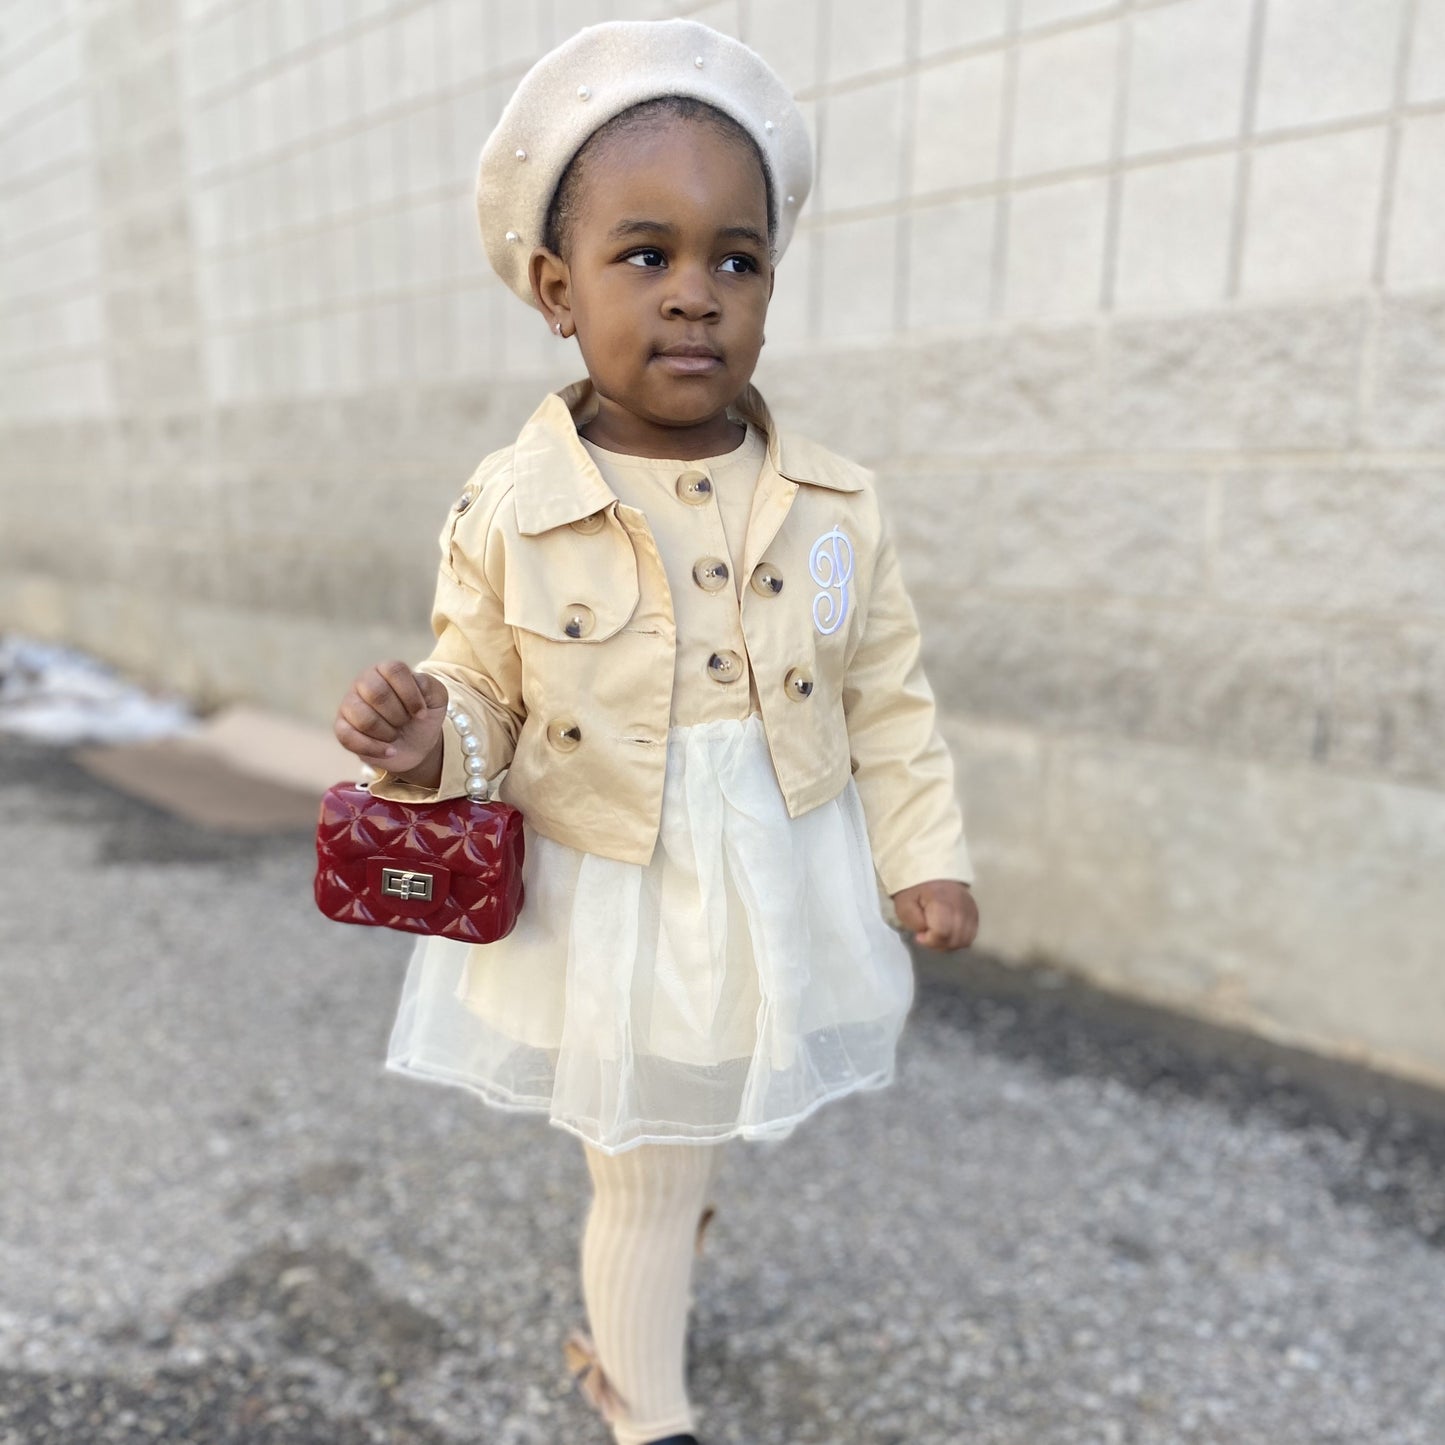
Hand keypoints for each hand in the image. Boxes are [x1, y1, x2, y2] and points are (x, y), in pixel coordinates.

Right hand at [334, 661, 448, 778]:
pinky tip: (389, 750)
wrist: (416, 744)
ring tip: (395, 735)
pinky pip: (348, 737)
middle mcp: (364, 681)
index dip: (411, 695)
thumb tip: (414, 682)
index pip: (394, 670)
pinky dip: (374, 748)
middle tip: (405, 723)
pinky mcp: (341, 727)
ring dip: (387, 733)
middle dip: (399, 716)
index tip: (421, 713)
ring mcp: (349, 704)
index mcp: (386, 669)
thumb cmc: (422, 715)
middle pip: (377, 694)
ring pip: (363, 718)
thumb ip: (429, 685)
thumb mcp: (437, 698)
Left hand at [892, 880, 977, 950]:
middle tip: (927, 935)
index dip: (929, 940)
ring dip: (949, 943)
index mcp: (941, 902)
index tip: (919, 934)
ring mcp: (970, 909)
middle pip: (955, 939)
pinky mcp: (975, 911)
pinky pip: (971, 934)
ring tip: (937, 934)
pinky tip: (948, 933)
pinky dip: (959, 938)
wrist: (931, 869)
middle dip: (938, 943)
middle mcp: (961, 907)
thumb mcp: (903, 903)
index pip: (942, 933)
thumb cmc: (915, 888)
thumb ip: (913, 921)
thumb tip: (926, 933)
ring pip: (965, 940)